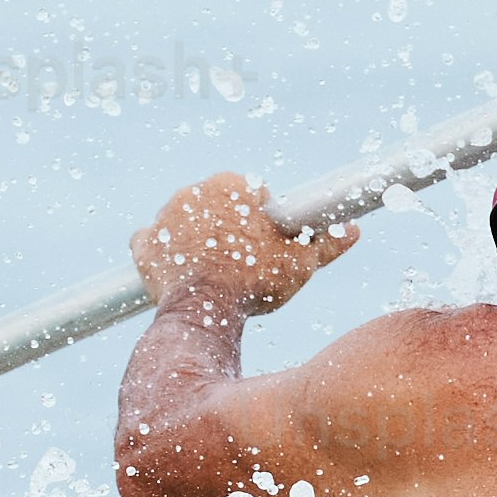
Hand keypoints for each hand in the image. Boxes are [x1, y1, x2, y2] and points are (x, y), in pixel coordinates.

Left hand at [134, 176, 346, 317]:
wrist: (206, 311)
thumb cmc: (254, 282)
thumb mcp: (300, 263)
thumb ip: (326, 244)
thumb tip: (353, 231)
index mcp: (231, 185)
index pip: (252, 194)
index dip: (263, 220)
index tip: (266, 243)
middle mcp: (193, 191)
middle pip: (218, 206)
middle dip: (230, 227)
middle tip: (245, 261)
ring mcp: (164, 217)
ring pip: (186, 223)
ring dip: (199, 240)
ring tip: (217, 271)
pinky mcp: (144, 244)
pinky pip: (154, 243)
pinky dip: (167, 255)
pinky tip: (184, 272)